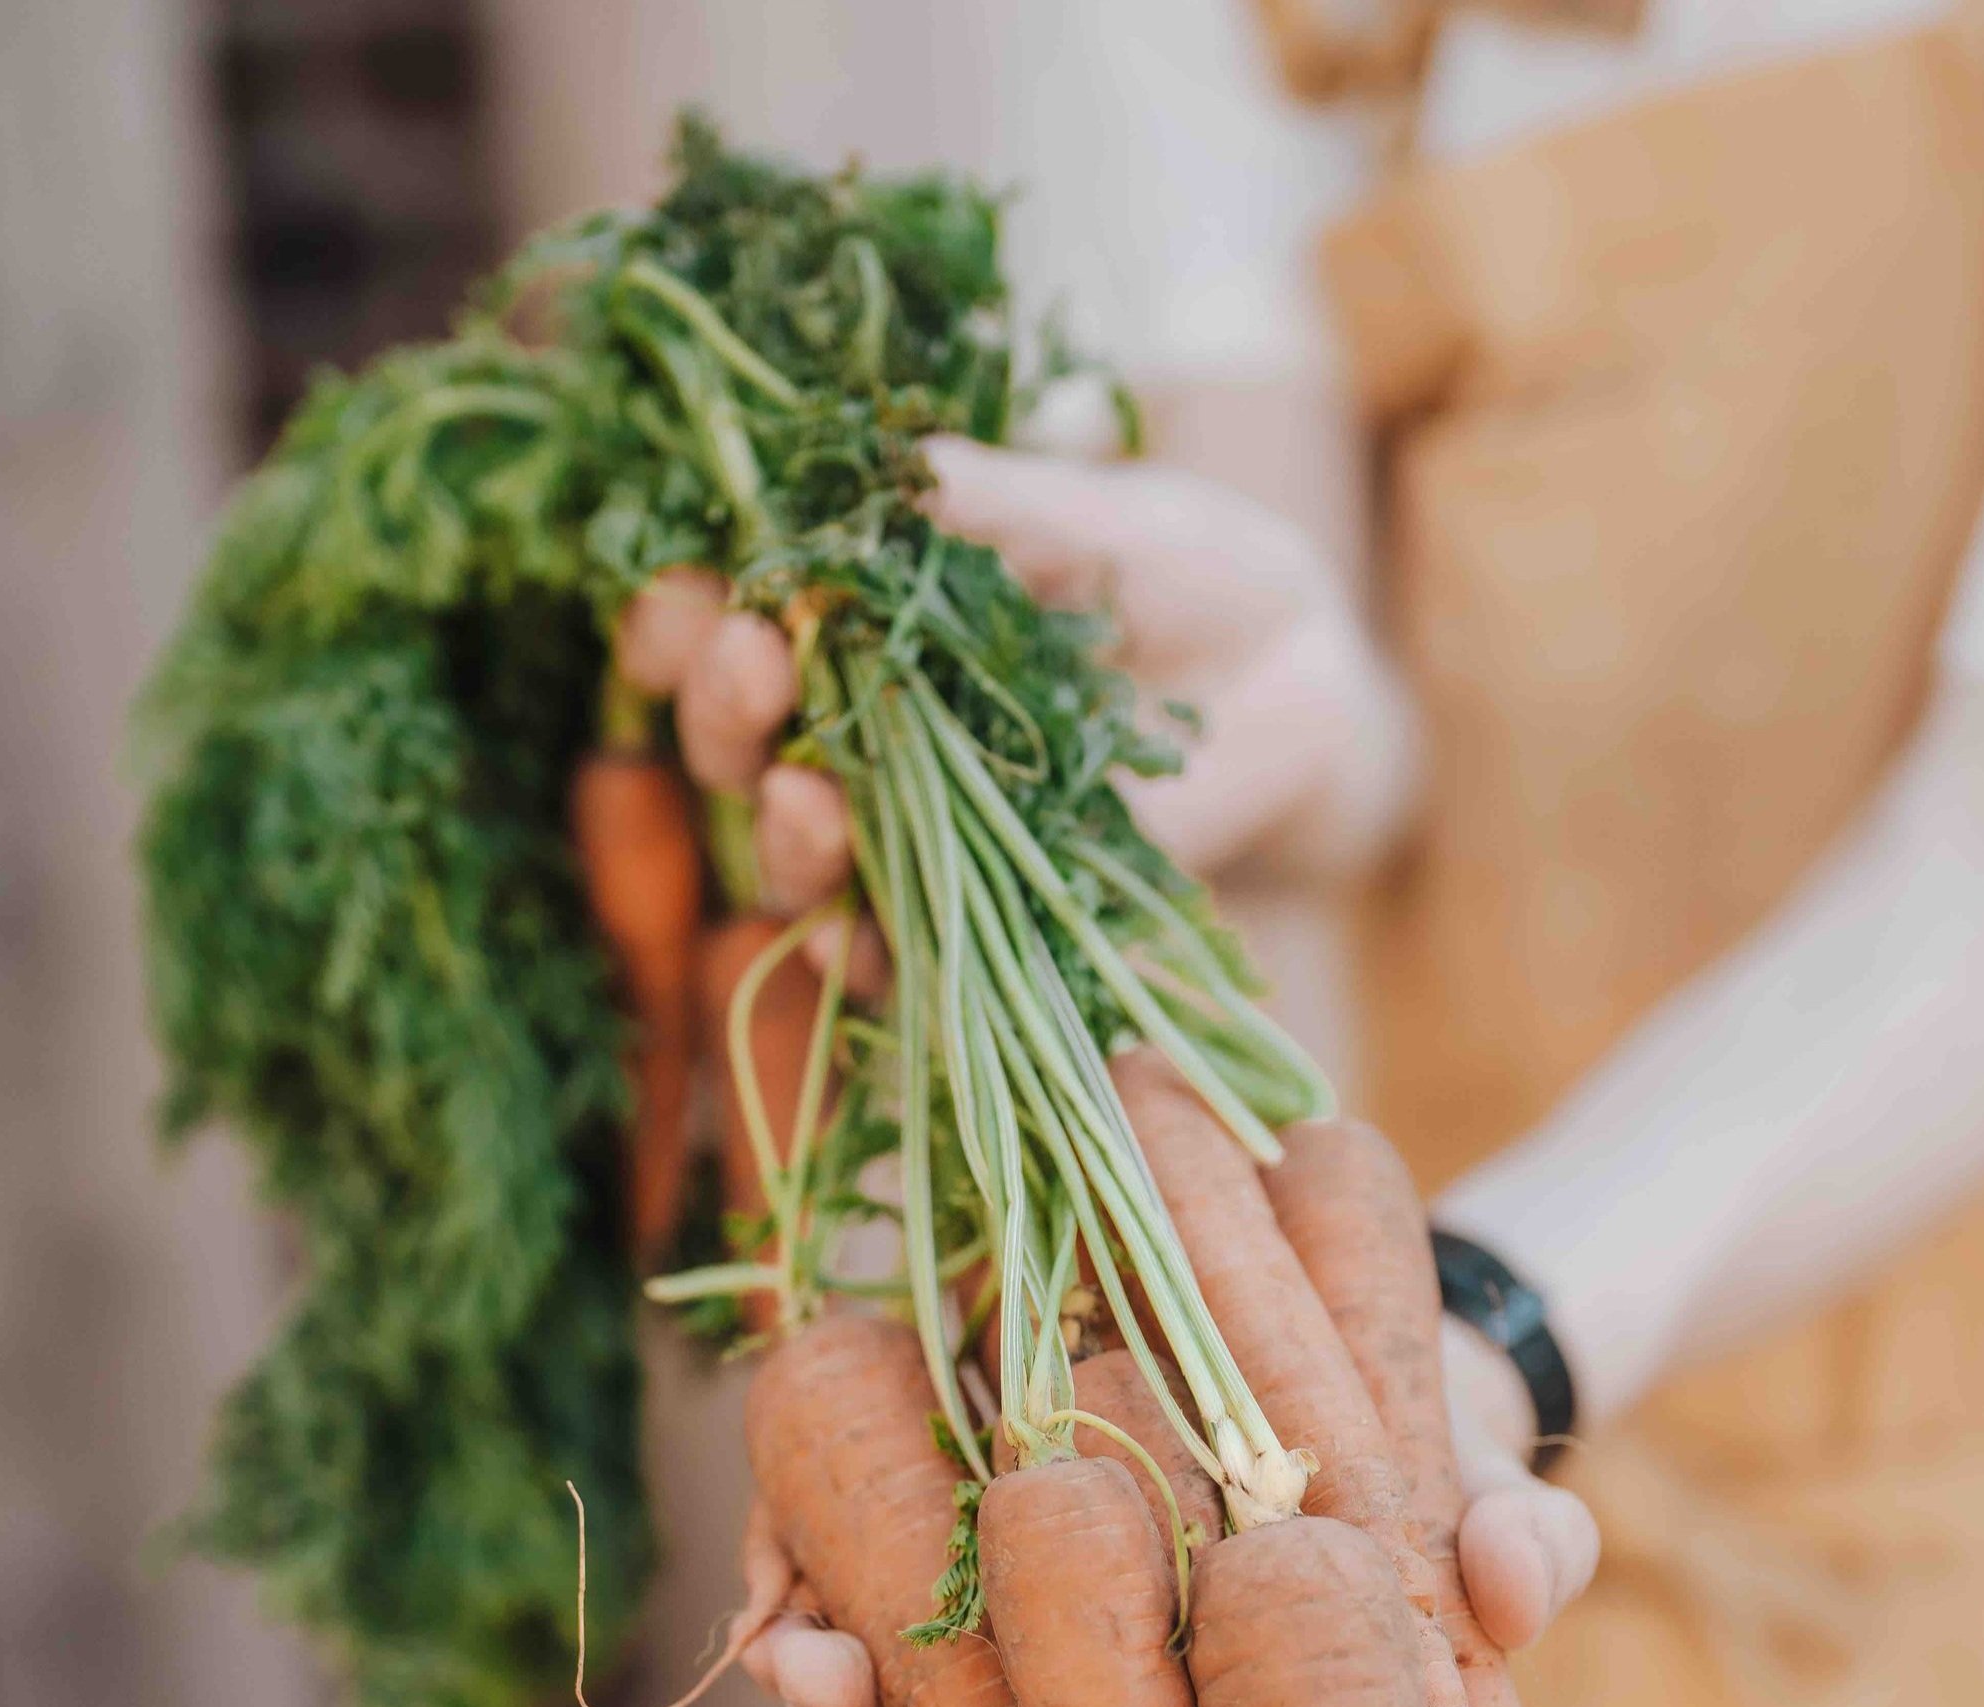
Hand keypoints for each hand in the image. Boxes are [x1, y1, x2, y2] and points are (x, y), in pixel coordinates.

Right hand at [612, 434, 1417, 949]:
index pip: (724, 623)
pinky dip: (872, 961)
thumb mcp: (1096, 517)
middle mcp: (858, 730)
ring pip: (802, 861)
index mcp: (853, 616)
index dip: (682, 619)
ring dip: (785, 839)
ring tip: (805, 801)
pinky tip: (856, 943)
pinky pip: (903, 960)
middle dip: (723, 712)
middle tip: (748, 663)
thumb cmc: (1184, 567)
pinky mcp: (984, 918)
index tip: (684, 592)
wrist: (1302, 675)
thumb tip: (893, 468)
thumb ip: (995, 505)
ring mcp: (914, 833)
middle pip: (739, 747)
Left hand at [740, 1345, 1596, 1706]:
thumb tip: (1526, 1574)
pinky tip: (777, 1591)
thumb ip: (1529, 1554)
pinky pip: (877, 1589)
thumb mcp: (1494, 1521)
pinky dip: (815, 1588)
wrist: (1370, 1372)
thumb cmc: (1440, 1493)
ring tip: (809, 1671)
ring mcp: (1035, 1658)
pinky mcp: (976, 1546)